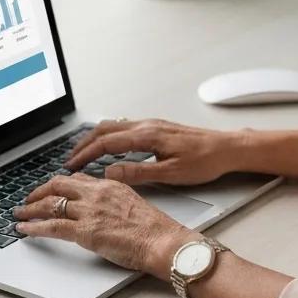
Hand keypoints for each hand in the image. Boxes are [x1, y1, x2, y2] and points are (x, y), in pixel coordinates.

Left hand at [13, 173, 193, 278]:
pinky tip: (24, 230)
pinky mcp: (84, 231)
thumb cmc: (155, 229)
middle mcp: (97, 193)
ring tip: (19, 215)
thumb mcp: (134, 204)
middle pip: (58, 185)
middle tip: (29, 200)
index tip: (52, 190)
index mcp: (110, 184)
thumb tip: (103, 210)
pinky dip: (33, 227)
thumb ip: (114, 202)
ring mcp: (89, 211)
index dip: (60, 185)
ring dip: (30, 209)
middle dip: (39, 192)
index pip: (77, 179)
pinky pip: (51, 226)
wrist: (162, 240)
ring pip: (50, 204)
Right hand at [64, 118, 241, 186]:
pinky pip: (125, 128)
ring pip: (114, 127)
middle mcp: (147, 126)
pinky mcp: (158, 128)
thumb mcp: (171, 173)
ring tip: (83, 154)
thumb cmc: (205, 161)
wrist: (227, 148)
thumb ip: (138, 172)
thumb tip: (110, 173)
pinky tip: (110, 148)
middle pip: (105, 130)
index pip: (106, 143)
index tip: (71, 165)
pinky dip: (110, 137)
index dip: (85, 154)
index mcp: (147, 136)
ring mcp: (152, 125)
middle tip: (70, 160)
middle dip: (84, 143)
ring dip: (96, 139)